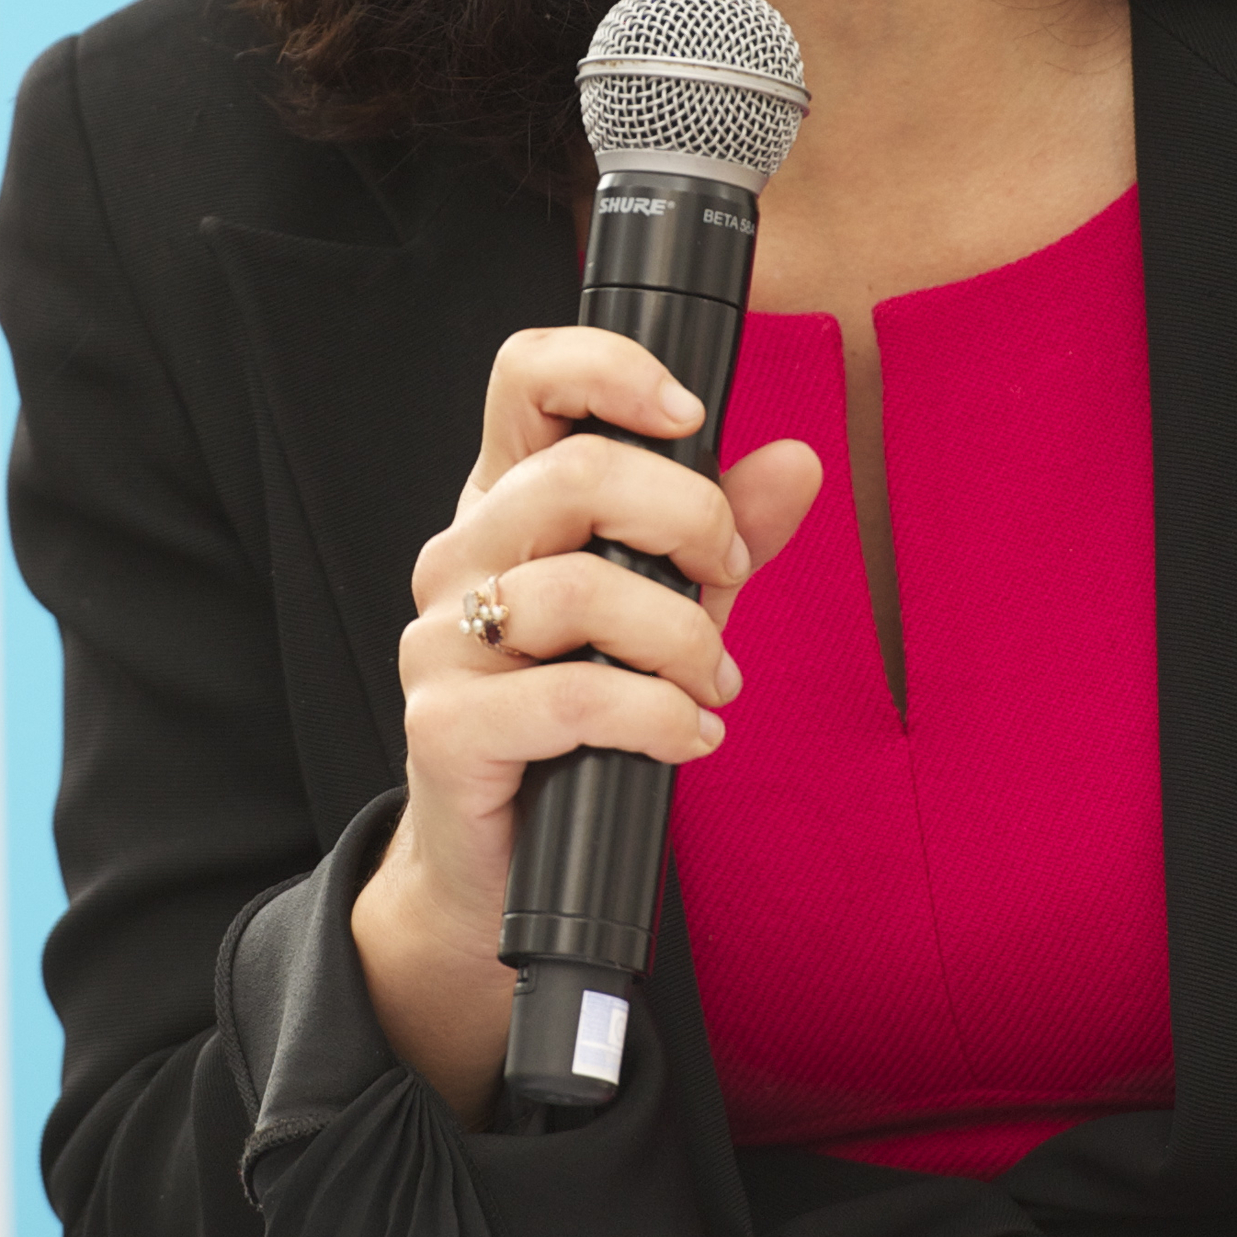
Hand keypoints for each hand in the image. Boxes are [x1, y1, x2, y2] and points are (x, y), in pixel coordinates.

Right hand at [352, 323, 818, 1119]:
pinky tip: (690, 737)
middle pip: (574, 474)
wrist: (500, 866)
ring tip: (713, 684)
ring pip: (578, 589)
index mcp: (505, 504)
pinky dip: (655, 717)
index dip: (607, 369)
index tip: (690, 414)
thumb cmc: (579, 724)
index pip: (526, 379)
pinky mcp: (445, 728)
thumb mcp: (666, 611)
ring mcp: (440, 642)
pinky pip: (568, 698)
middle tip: (730, 572)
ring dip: (681, 638)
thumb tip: (796, 462)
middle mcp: (460, 556)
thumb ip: (724, 537)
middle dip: (689, 519)